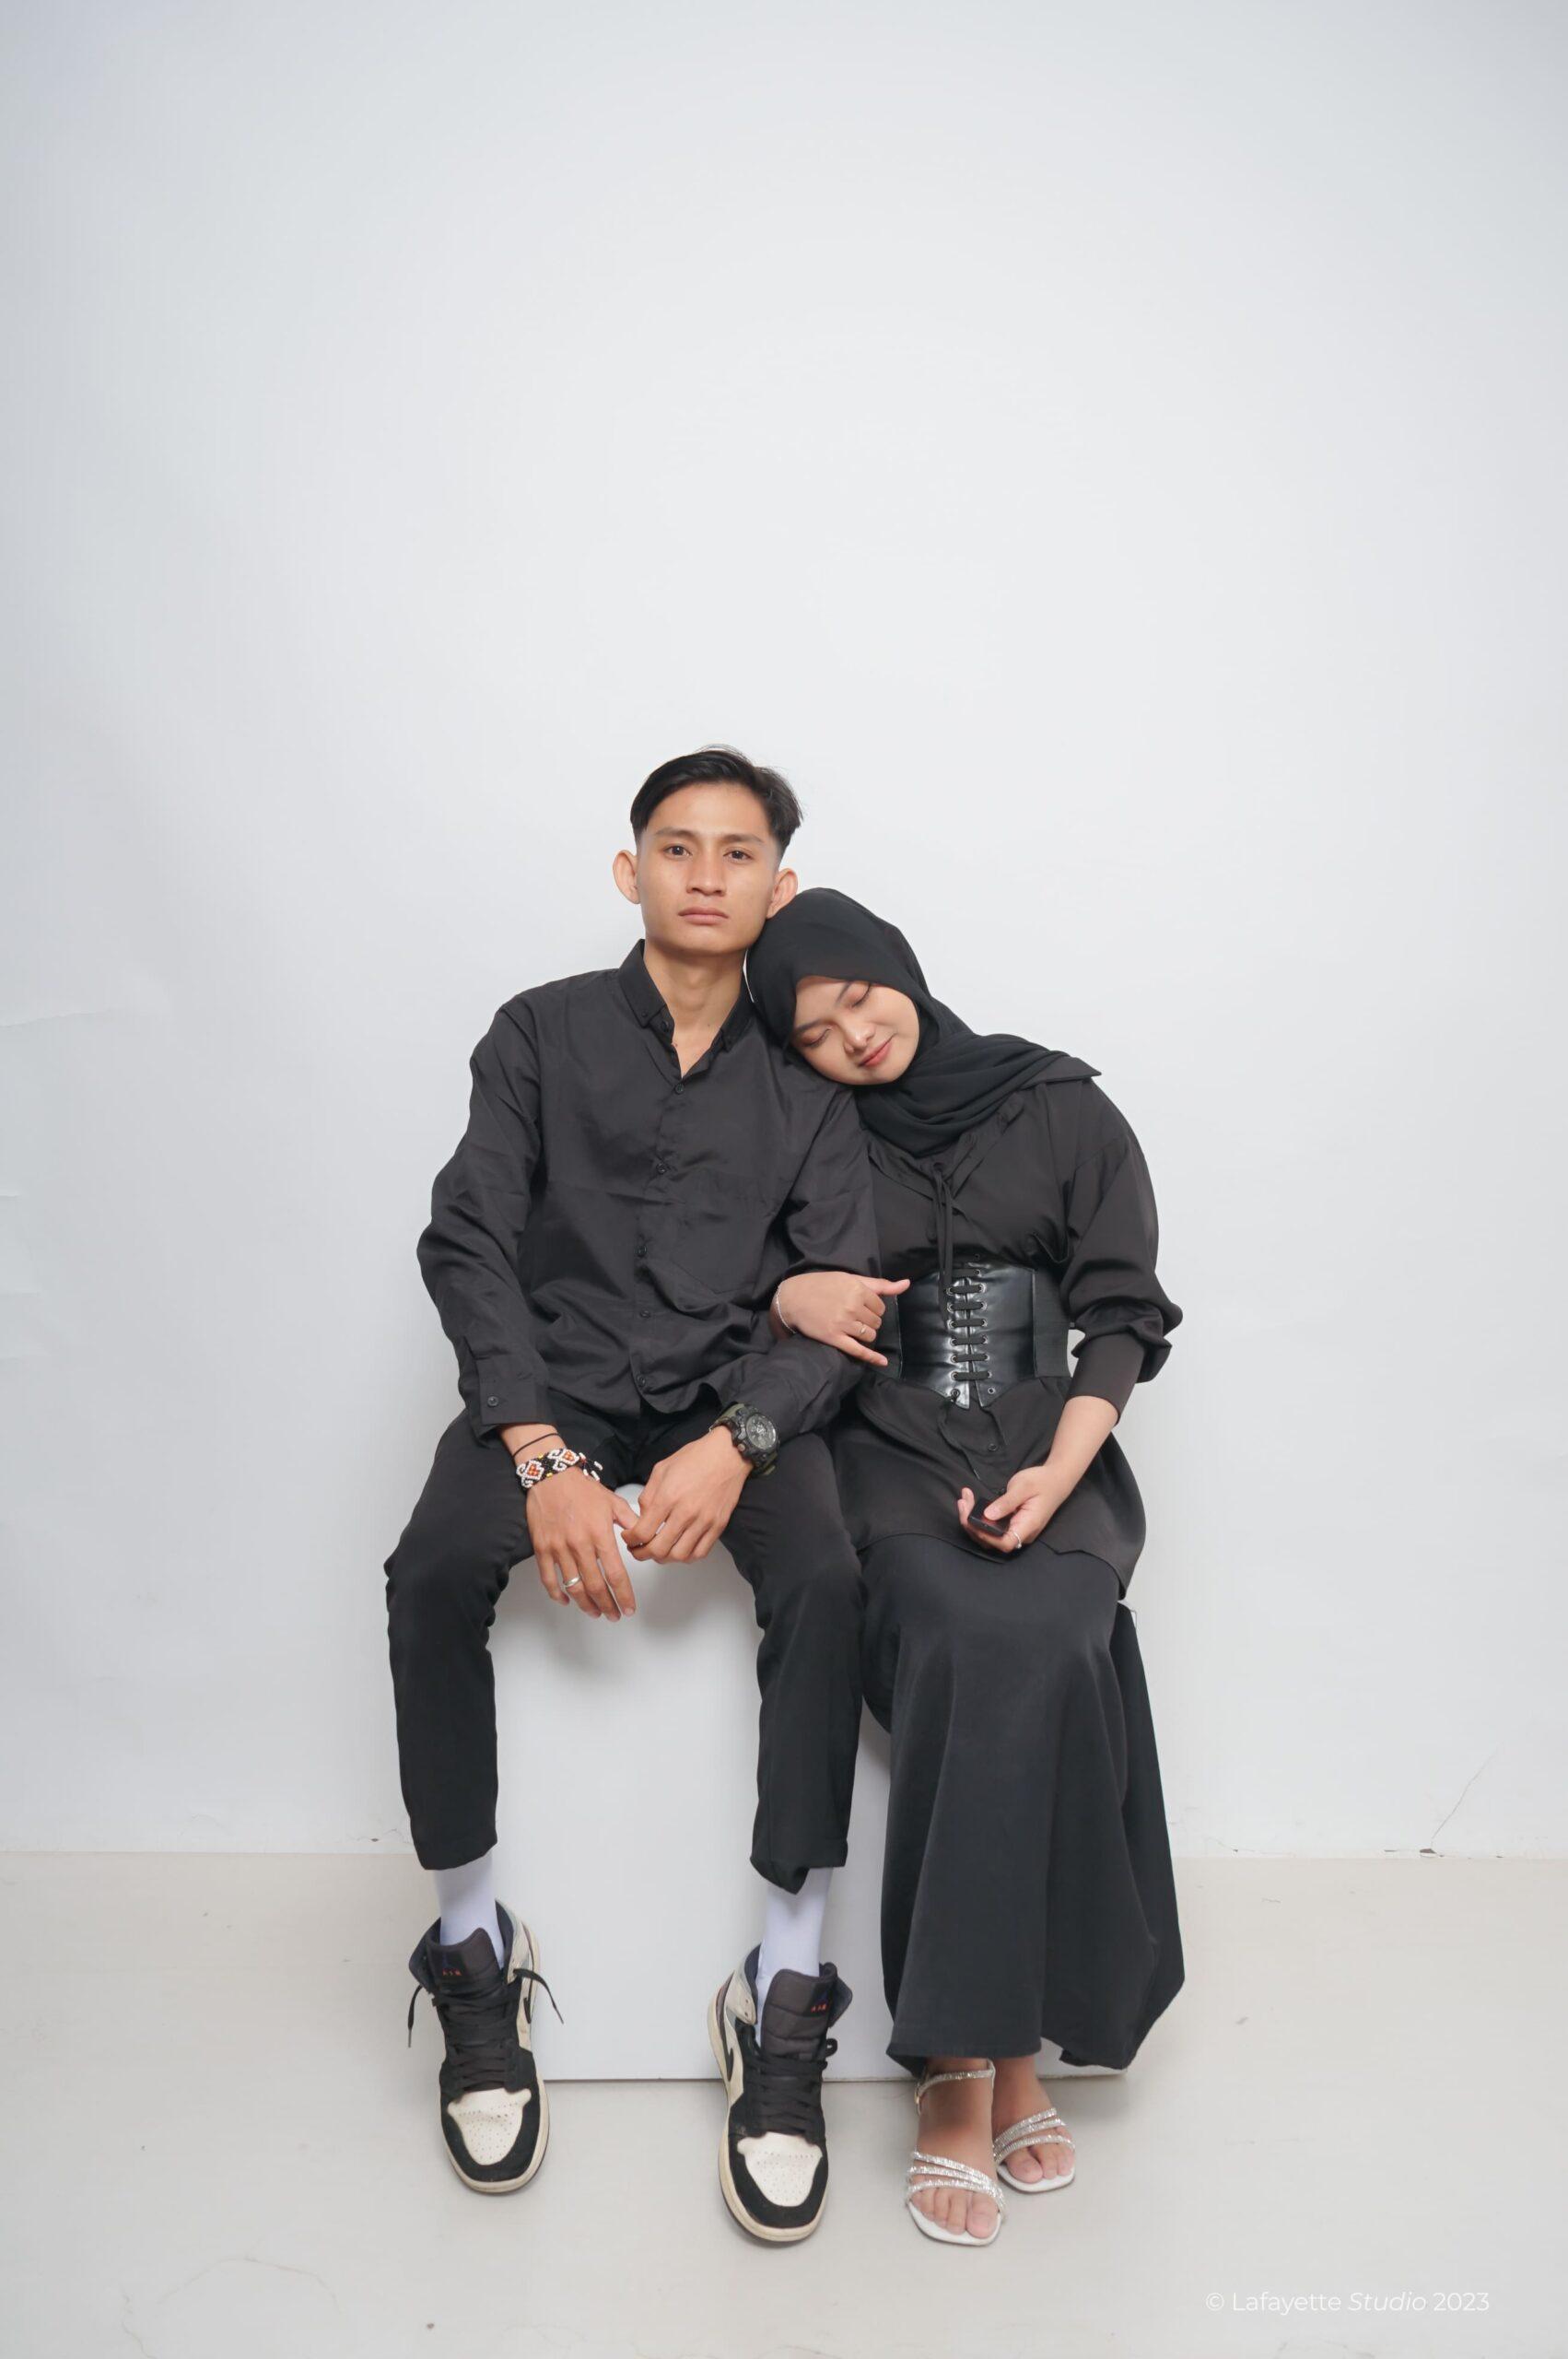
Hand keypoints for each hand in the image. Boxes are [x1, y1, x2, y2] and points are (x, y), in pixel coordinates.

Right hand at [526, 1468, 640, 1619]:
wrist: (551, 1477)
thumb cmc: (582, 1488)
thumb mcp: (613, 1502)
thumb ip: (630, 1523)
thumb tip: (642, 1539)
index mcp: (600, 1534)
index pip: (615, 1574)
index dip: (624, 1595)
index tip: (629, 1608)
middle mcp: (579, 1545)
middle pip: (595, 1586)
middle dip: (608, 1605)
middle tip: (614, 1615)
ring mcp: (559, 1548)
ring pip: (573, 1586)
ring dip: (586, 1604)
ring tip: (596, 1612)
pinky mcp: (542, 1549)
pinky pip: (548, 1578)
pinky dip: (557, 1594)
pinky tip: (567, 1601)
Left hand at [622, 1430, 748, 1562]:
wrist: (727, 1454)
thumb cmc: (696, 1457)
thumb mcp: (661, 1469)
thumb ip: (648, 1496)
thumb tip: (643, 1517)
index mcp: (668, 1497)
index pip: (642, 1532)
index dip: (630, 1540)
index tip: (629, 1538)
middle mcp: (685, 1512)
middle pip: (658, 1549)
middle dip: (642, 1554)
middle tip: (638, 1550)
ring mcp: (703, 1521)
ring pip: (679, 1556)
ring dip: (664, 1558)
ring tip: (659, 1551)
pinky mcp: (718, 1526)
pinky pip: (700, 1552)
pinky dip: (687, 1557)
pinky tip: (679, 1549)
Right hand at [776, 1270, 909, 1363]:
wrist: (793, 1298)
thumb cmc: (822, 1285)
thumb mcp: (850, 1278)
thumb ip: (879, 1284)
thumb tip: (906, 1284)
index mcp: (857, 1290)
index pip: (880, 1307)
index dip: (873, 1308)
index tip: (861, 1306)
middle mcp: (852, 1306)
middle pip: (877, 1322)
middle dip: (869, 1321)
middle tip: (853, 1316)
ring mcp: (844, 1324)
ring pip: (870, 1335)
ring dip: (866, 1334)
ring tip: (852, 1327)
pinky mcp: (835, 1338)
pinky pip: (859, 1351)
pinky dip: (872, 1357)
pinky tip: (882, 1362)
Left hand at [957, 1467, 1067, 1553]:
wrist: (1056, 1480)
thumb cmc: (1042, 1481)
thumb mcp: (1023, 1487)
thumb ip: (1006, 1502)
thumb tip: (988, 1514)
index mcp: (1028, 1525)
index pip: (1005, 1542)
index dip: (987, 1535)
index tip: (973, 1518)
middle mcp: (1022, 1533)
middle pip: (993, 1541)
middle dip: (973, 1525)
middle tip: (963, 1502)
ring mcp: (1017, 1530)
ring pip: (990, 1536)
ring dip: (973, 1521)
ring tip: (964, 1500)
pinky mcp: (1012, 1524)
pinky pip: (993, 1528)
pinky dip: (980, 1518)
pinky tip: (971, 1503)